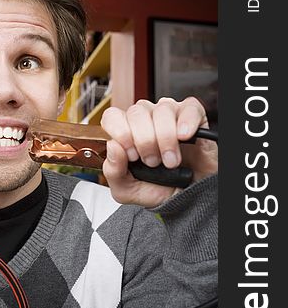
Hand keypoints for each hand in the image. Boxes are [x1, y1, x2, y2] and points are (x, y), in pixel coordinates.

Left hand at [100, 97, 217, 206]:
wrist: (189, 199)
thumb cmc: (159, 189)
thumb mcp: (127, 190)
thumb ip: (113, 171)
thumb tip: (112, 146)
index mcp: (126, 132)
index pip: (112, 116)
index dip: (120, 133)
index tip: (131, 155)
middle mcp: (146, 119)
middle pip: (136, 112)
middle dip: (144, 141)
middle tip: (152, 162)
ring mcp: (170, 115)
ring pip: (162, 110)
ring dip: (166, 138)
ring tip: (170, 160)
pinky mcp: (194, 116)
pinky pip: (189, 108)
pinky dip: (186, 123)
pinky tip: (184, 138)